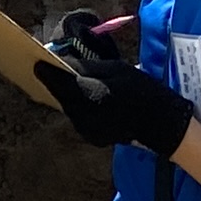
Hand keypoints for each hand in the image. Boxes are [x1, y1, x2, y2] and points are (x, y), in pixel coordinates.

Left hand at [36, 45, 193, 155]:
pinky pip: (79, 118)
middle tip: (56, 70)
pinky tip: (90, 100)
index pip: (59, 83)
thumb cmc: (143, 91)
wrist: (163, 125)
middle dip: (58, 84)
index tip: (37, 63)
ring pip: (69, 108)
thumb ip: (87, 68)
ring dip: (69, 96)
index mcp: (91, 95)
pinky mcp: (92, 138)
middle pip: (61, 96)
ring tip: (75, 84)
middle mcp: (84, 116)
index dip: (46, 72)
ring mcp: (87, 130)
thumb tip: (63, 63)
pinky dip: (80, 108)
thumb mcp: (117, 69)